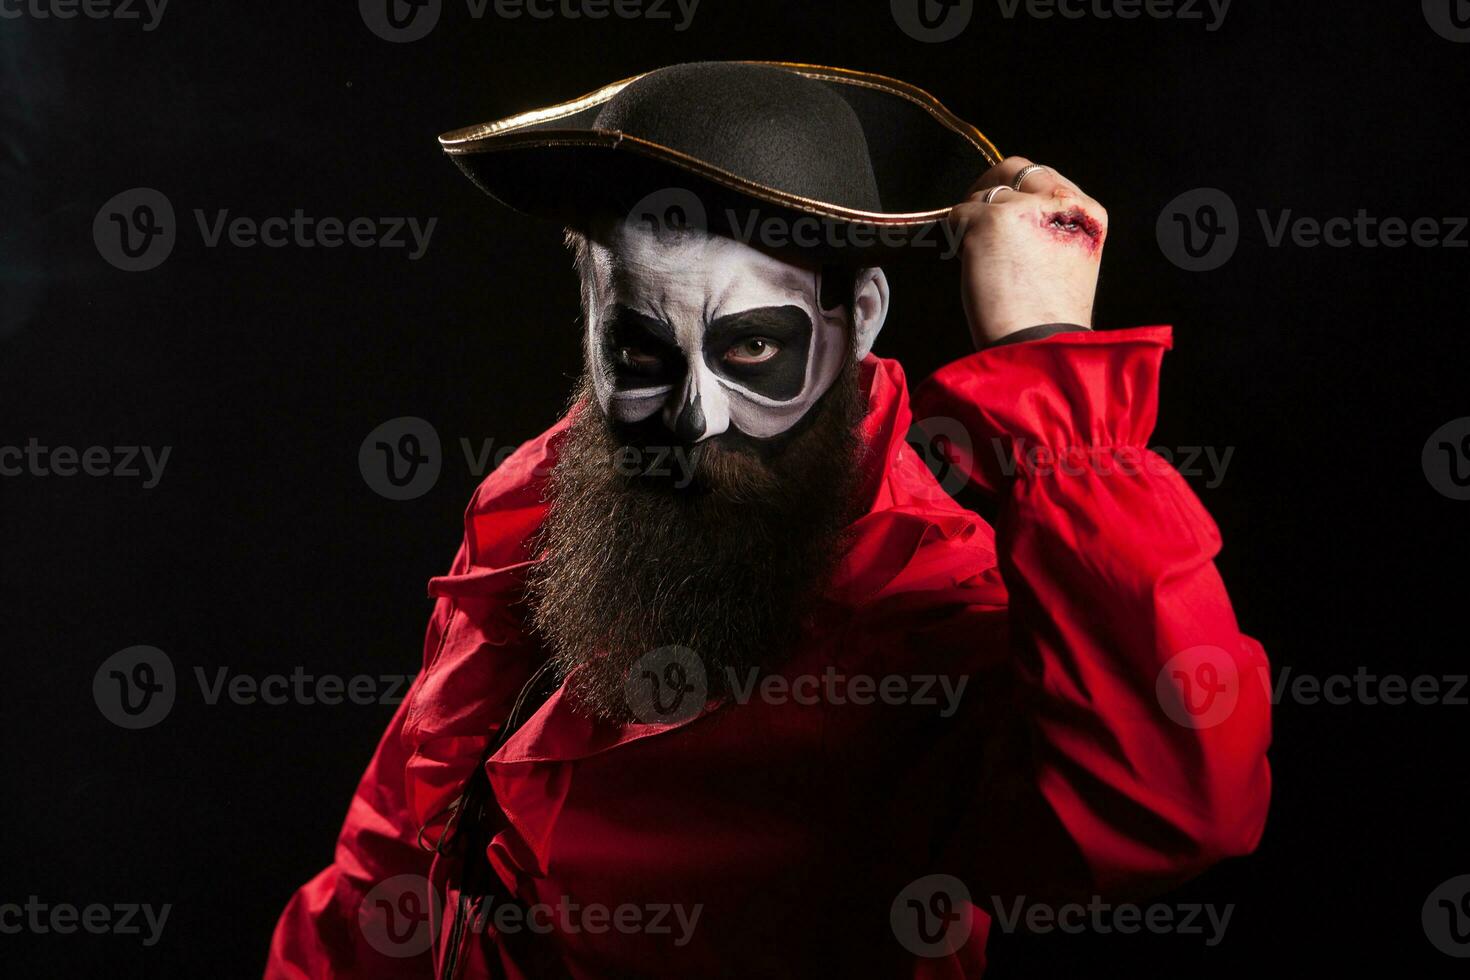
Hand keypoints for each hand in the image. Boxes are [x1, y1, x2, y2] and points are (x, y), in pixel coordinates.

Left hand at [947, 156, 1106, 348]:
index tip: (1005, 209)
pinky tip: (971, 264)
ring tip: (982, 258)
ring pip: (984, 195)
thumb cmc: (1049, 317)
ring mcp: (1025, 207)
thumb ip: (1050, 226)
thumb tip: (1011, 208)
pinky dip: (957, 237)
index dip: (1020, 191)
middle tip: (977, 212)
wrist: (1039, 343)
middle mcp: (1061, 201)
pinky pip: (959, 214)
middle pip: (1015, 168)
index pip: (1046, 177)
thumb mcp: (1069, 260)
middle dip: (992, 185)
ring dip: (974, 222)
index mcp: (1088, 212)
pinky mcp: (992, 219)